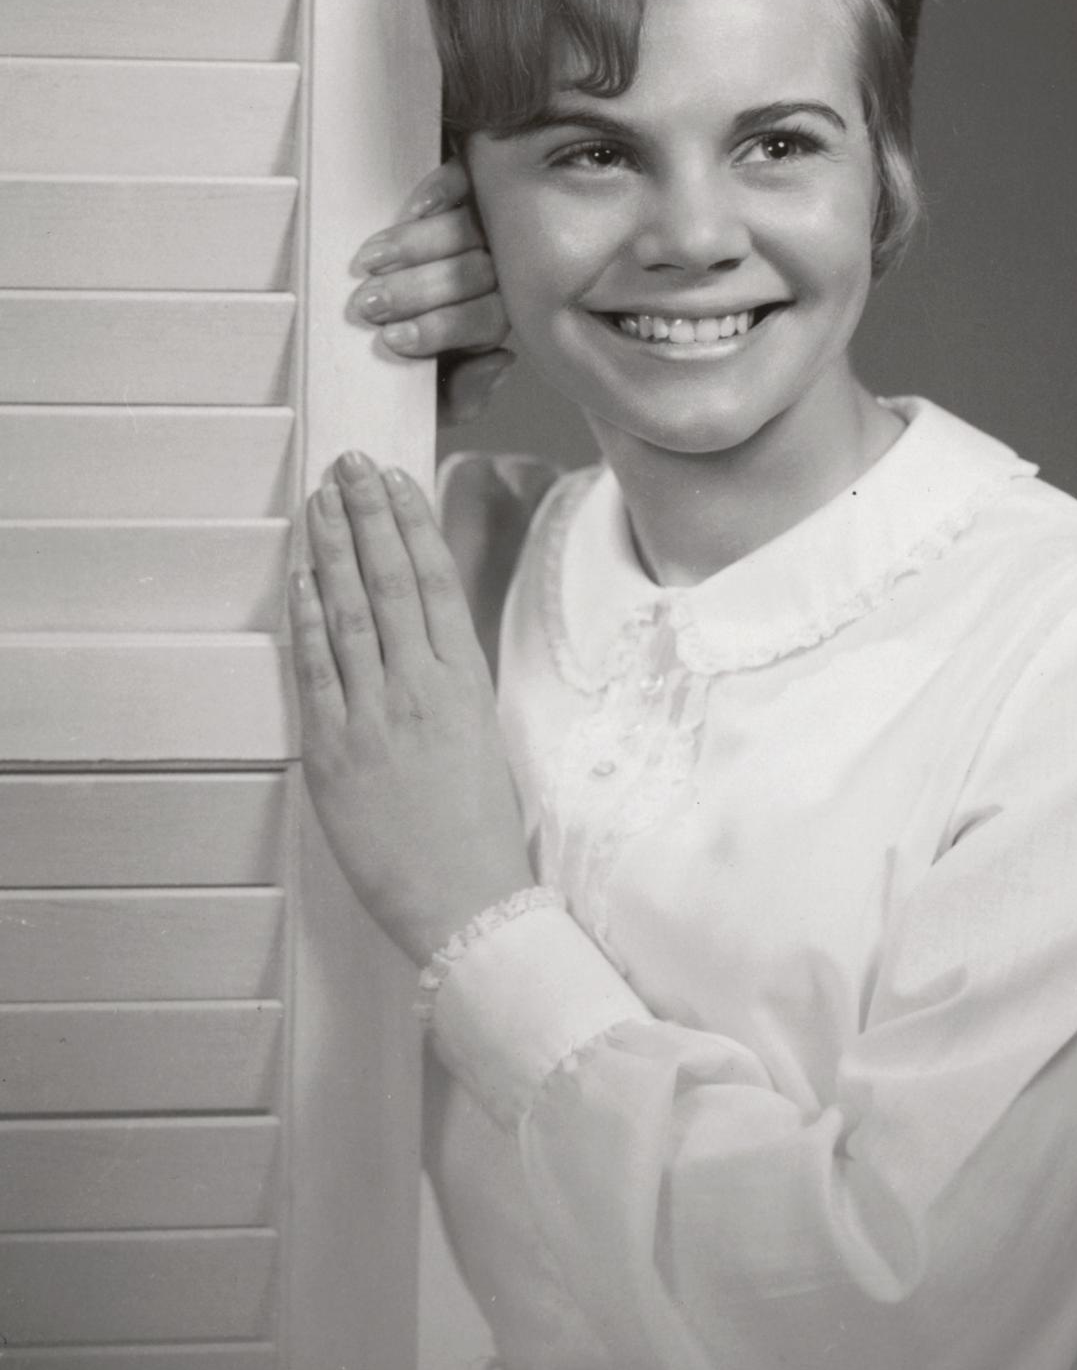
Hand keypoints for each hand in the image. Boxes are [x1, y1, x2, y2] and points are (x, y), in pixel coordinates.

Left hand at [290, 450, 532, 963]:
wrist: (466, 904)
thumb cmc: (481, 832)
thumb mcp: (483, 741)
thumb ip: (451, 685)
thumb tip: (424, 636)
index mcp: (466, 684)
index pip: (436, 583)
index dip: (411, 525)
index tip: (394, 481)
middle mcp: (421, 688)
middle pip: (391, 581)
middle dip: (366, 516)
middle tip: (347, 465)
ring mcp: (375, 717)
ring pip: (350, 611)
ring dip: (332, 550)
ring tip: (319, 501)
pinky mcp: (335, 751)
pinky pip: (317, 670)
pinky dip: (307, 619)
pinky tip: (300, 580)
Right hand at [348, 157, 513, 422]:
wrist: (386, 302)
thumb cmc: (410, 354)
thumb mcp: (432, 394)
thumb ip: (462, 396)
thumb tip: (502, 360)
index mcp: (492, 318)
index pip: (486, 320)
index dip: (443, 329)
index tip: (392, 340)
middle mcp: (499, 271)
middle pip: (475, 274)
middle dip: (418, 291)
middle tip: (368, 303)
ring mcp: (486, 224)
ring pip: (470, 229)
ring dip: (417, 246)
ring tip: (369, 261)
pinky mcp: (468, 185)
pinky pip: (469, 180)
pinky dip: (442, 191)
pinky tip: (411, 210)